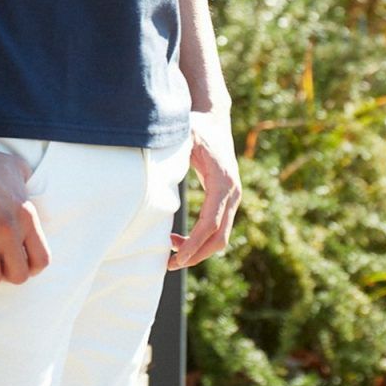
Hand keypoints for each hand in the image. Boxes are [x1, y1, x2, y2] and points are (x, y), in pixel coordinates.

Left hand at [168, 107, 241, 270]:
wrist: (215, 119)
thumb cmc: (195, 127)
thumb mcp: (182, 135)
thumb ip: (171, 150)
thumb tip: (152, 165)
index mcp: (222, 182)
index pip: (210, 223)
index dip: (194, 244)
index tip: (176, 258)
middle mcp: (233, 192)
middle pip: (219, 237)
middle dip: (196, 255)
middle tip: (170, 265)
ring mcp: (234, 197)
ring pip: (221, 237)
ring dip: (198, 250)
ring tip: (171, 253)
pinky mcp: (228, 200)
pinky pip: (218, 228)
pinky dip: (201, 240)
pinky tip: (178, 239)